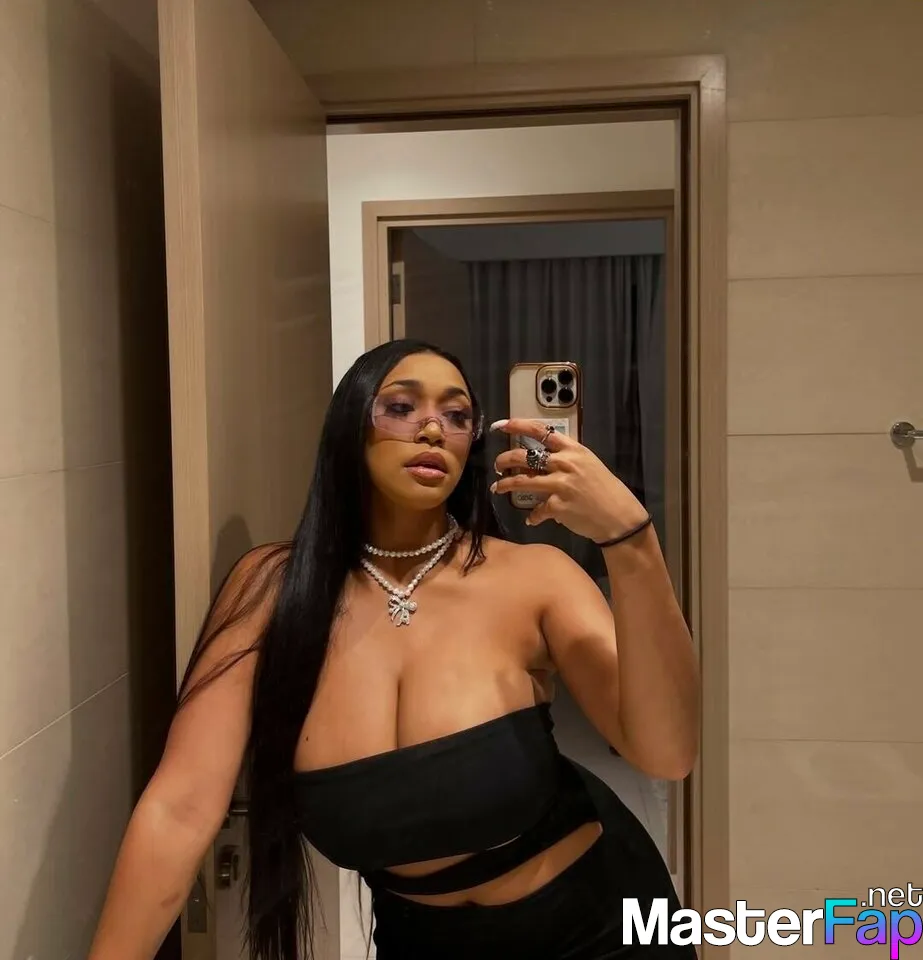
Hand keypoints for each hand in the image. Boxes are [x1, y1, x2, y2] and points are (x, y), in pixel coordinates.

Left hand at [489, 419, 649, 542]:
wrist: (619, 516)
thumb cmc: (606, 490)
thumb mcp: (588, 464)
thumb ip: (566, 459)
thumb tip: (542, 461)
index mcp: (573, 450)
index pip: (541, 432)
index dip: (518, 426)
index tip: (501, 425)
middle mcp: (565, 464)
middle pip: (524, 456)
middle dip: (504, 459)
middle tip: (498, 465)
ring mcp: (561, 484)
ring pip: (522, 481)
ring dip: (506, 485)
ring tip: (498, 488)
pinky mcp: (558, 506)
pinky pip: (536, 510)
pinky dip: (533, 516)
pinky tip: (532, 519)